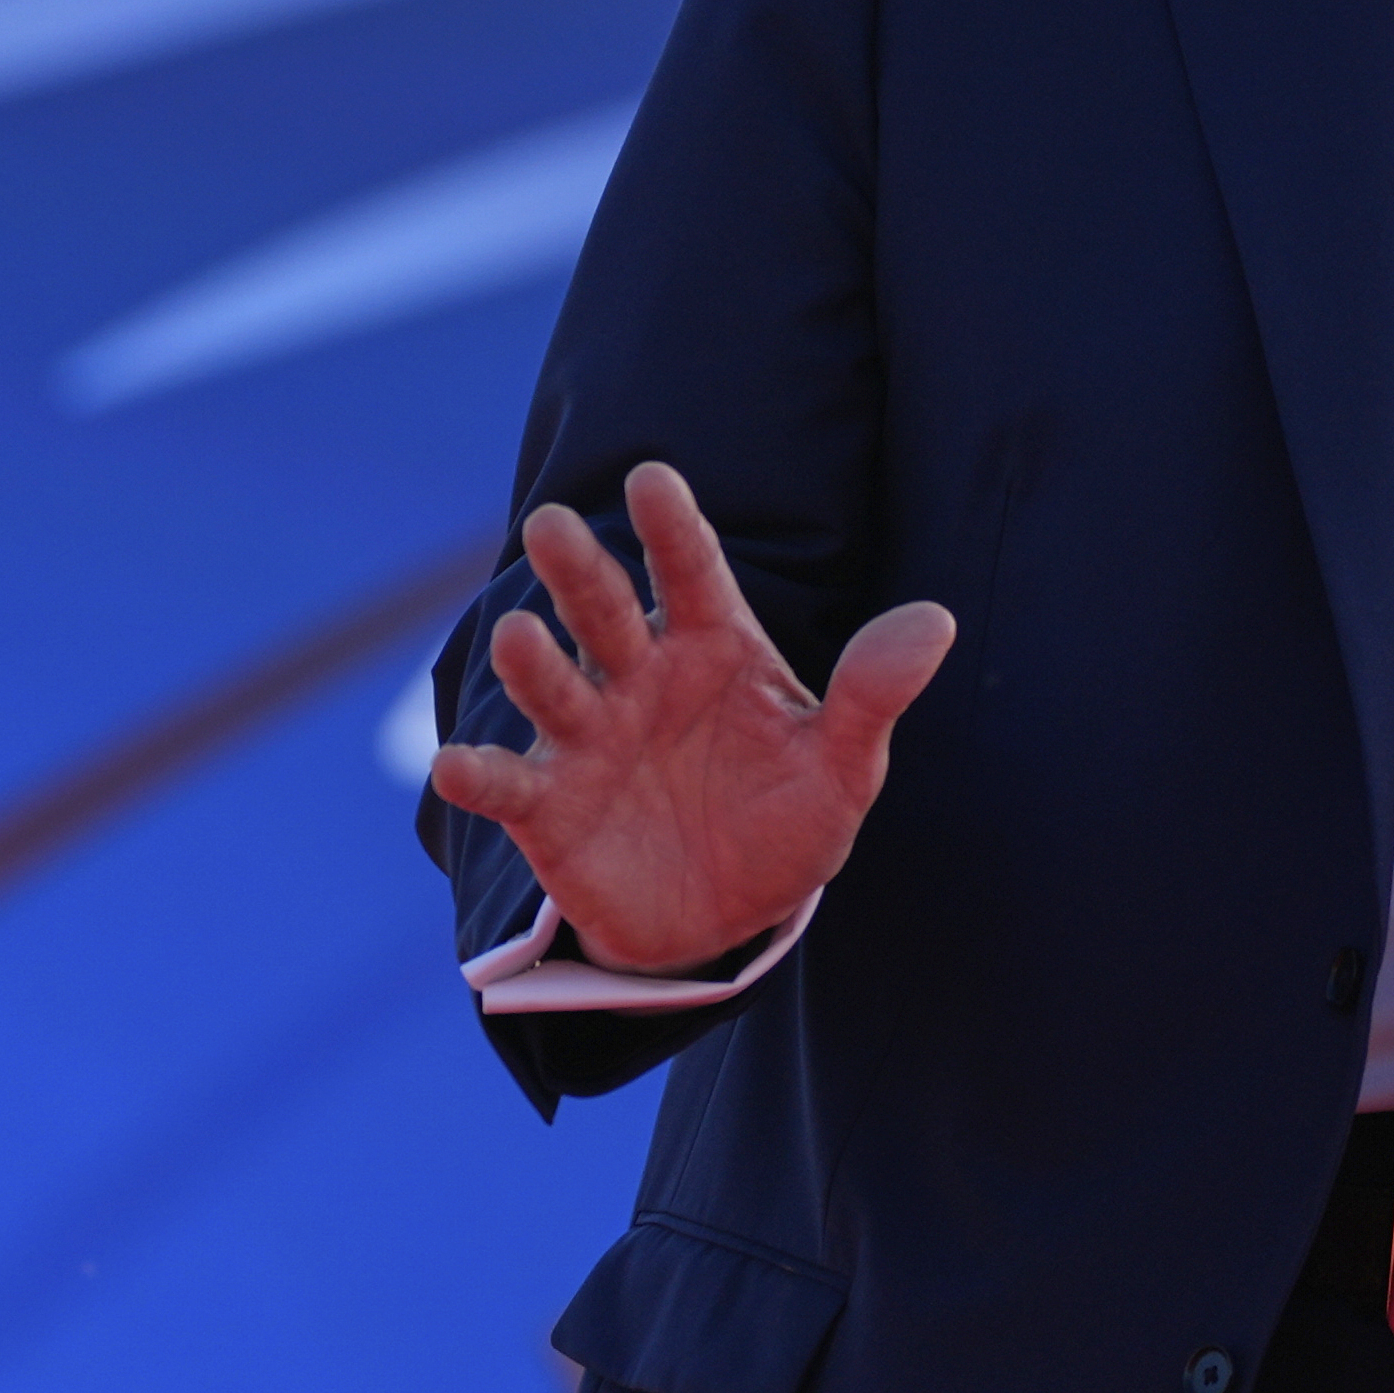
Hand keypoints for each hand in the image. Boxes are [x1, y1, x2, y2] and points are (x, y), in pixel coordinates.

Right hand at [427, 462, 953, 978]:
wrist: (732, 915)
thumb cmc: (789, 818)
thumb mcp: (846, 765)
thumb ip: (874, 693)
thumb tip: (936, 621)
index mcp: (714, 648)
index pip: (693, 573)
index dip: (672, 527)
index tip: (652, 477)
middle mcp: (641, 677)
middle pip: (605, 612)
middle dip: (579, 571)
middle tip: (555, 523)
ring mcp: (589, 738)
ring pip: (551, 684)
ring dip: (531, 661)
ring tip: (520, 635)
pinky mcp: (548, 808)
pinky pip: (508, 783)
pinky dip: (478, 773)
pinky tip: (457, 765)